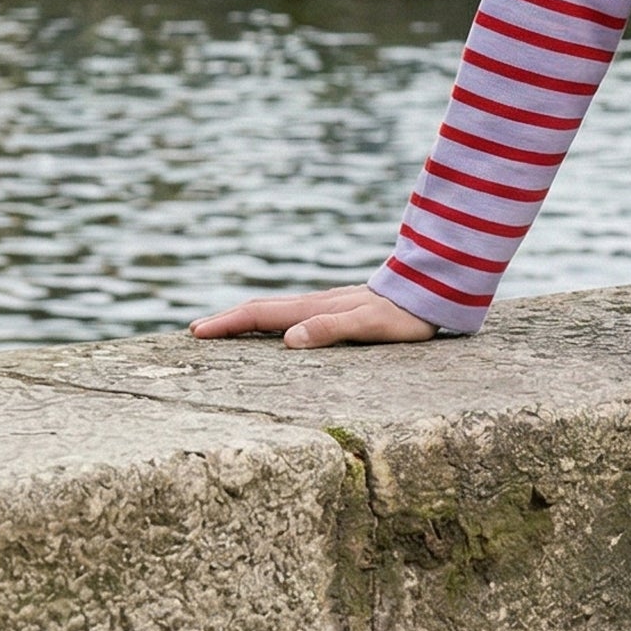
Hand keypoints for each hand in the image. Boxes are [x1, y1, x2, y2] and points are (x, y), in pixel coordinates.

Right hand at [192, 283, 433, 348]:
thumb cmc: (405, 314)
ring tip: (224, 326)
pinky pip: (296, 312)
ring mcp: (328, 303)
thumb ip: (332, 329)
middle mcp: (317, 303)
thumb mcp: (371, 325)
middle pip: (263, 309)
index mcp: (317, 309)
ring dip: (247, 317)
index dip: (229, 324)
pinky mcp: (340, 307)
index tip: (198, 333)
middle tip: (196, 331)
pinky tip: (275, 325)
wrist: (433, 290)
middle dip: (229, 319)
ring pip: (278, 309)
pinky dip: (272, 317)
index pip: (263, 315)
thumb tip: (289, 340)